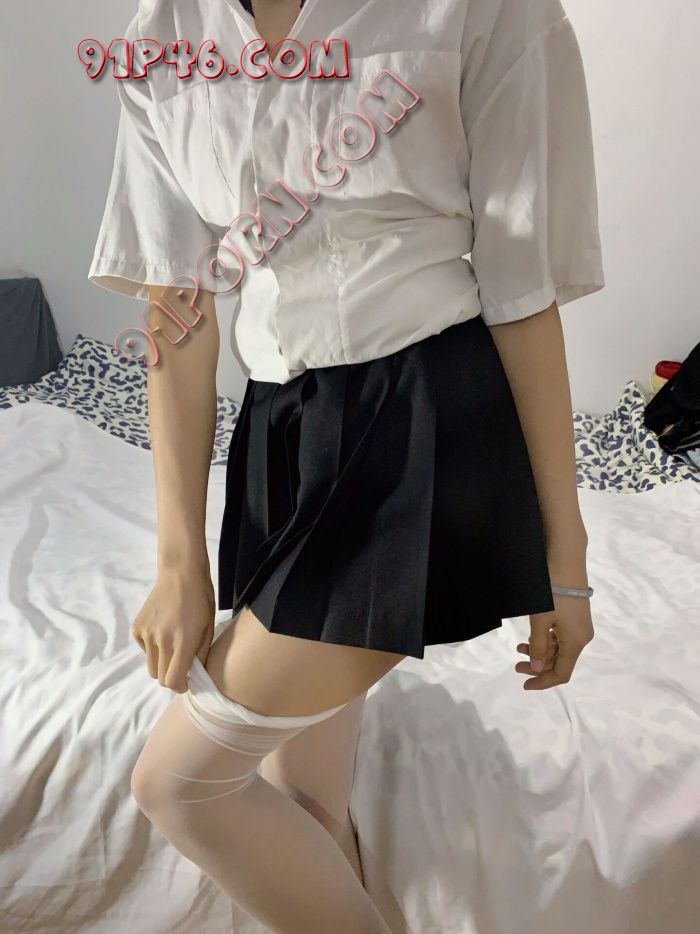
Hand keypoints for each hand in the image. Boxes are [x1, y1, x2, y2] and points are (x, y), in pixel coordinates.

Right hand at [130, 566, 215, 693]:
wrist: (180, 574)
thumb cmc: (201, 601)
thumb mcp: (208, 628)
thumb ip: (200, 655)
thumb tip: (194, 676)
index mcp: (183, 641)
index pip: (174, 680)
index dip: (181, 687)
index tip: (187, 682)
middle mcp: (162, 640)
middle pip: (160, 678)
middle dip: (172, 677)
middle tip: (181, 667)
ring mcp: (146, 634)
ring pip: (151, 667)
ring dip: (162, 665)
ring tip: (172, 649)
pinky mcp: (136, 628)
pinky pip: (144, 650)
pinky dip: (153, 649)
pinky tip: (163, 633)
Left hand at [515, 594, 594, 690]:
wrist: (565, 562)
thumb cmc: (552, 593)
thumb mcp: (540, 621)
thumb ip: (538, 648)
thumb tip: (537, 669)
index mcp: (576, 642)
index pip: (562, 673)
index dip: (543, 682)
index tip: (524, 684)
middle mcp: (582, 638)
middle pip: (560, 662)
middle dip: (538, 666)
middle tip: (516, 666)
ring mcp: (580, 627)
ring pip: (559, 649)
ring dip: (540, 652)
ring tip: (519, 648)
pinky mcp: (576, 617)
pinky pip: (561, 637)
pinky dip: (546, 640)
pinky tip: (532, 637)